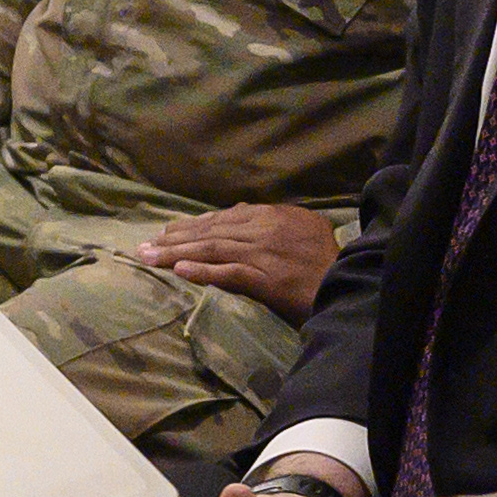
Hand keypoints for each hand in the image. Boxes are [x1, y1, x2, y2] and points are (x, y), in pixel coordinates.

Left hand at [135, 202, 342, 321]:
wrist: (352, 284)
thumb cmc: (328, 262)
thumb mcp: (304, 229)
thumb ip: (272, 222)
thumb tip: (241, 212)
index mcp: (273, 215)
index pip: (223, 217)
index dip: (193, 225)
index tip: (168, 232)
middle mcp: (265, 229)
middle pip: (211, 232)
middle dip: (175, 239)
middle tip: (144, 246)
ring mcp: (264, 253)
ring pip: (212, 250)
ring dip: (177, 255)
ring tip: (149, 258)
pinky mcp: (267, 279)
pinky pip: (228, 274)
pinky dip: (202, 273)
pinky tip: (179, 272)